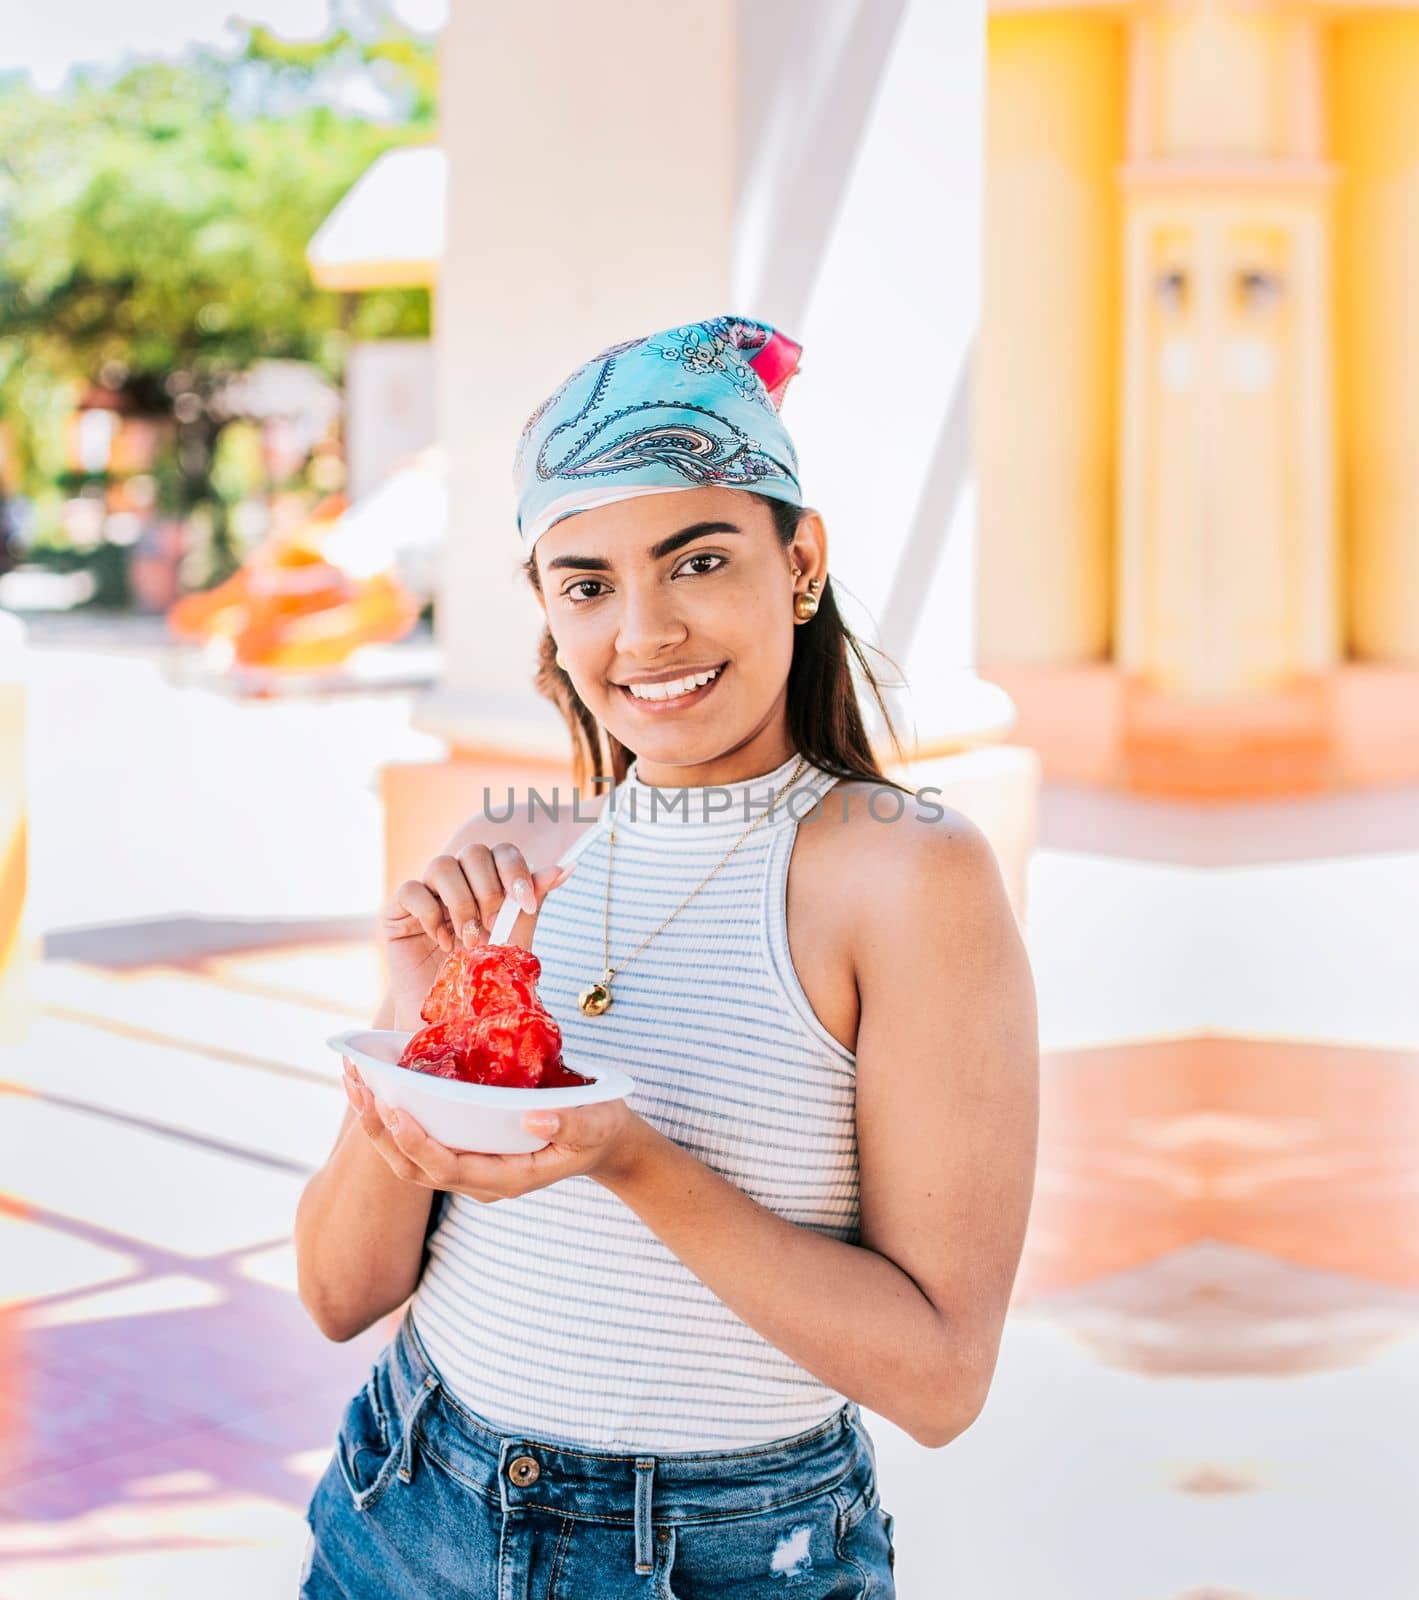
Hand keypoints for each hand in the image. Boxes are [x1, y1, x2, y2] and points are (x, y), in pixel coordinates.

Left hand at [341, 1057, 648, 1198]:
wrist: (602, 1141)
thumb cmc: (600, 1130)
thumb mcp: (597, 1123)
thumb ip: (571, 1123)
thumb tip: (534, 1117)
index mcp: (507, 1178)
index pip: (447, 1169)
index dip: (416, 1142)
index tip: (393, 1108)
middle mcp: (480, 1180)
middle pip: (414, 1169)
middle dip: (379, 1132)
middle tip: (357, 1086)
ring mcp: (471, 1167)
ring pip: (410, 1158)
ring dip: (377, 1123)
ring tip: (355, 1081)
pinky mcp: (466, 1149)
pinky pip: (421, 1140)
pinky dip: (394, 1116)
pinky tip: (380, 1083)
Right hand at [380, 836, 573, 1018]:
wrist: (447, 1019)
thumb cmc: (481, 978)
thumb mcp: (514, 938)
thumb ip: (531, 902)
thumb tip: (566, 866)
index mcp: (487, 883)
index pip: (502, 852)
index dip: (516, 871)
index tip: (526, 904)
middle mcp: (457, 882)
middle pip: (474, 852)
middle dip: (489, 891)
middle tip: (492, 928)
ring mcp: (426, 893)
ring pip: (442, 865)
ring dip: (462, 903)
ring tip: (468, 939)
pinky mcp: (397, 911)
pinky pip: (412, 889)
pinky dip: (430, 915)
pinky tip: (442, 943)